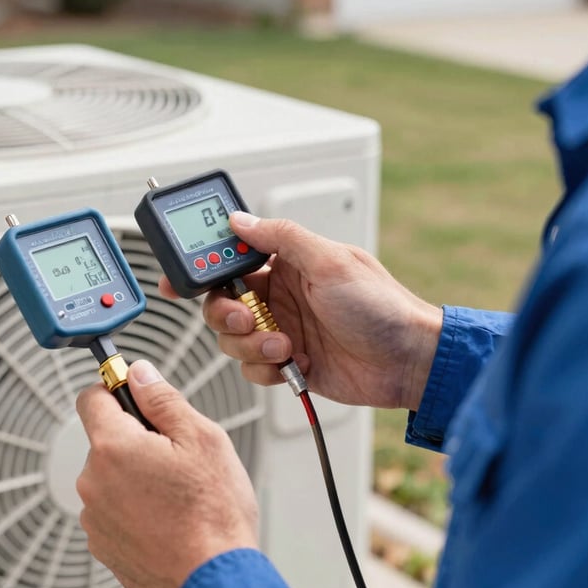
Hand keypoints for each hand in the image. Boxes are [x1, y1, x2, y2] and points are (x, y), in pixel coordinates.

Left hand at [76, 360, 258, 587]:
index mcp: (113, 447)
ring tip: (178, 496)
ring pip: (112, 477)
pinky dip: (136, 510)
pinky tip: (168, 520)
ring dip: (136, 477)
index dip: (115, 389)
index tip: (136, 394)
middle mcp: (93, 481)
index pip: (91, 398)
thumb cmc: (213, 513)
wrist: (213, 583)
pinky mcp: (103, 547)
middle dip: (137, 440)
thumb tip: (140, 374)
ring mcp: (95, 518)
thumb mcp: (201, 438)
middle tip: (178, 458)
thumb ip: (163, 399)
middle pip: (107, 440)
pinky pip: (115, 511)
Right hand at [182, 212, 442, 411]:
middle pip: (221, 303)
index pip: (231, 260)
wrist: (409, 362)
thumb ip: (281, 237)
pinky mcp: (288, 363)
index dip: (201, 269)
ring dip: (251, 345)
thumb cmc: (382, 307)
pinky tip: (294, 363)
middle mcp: (280, 295)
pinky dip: (265, 368)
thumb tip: (240, 219)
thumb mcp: (330, 261)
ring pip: (232, 339)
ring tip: (285, 345)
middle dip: (226, 314)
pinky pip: (252, 368)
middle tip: (246, 320)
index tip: (178, 279)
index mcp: (287, 264)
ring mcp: (282, 330)